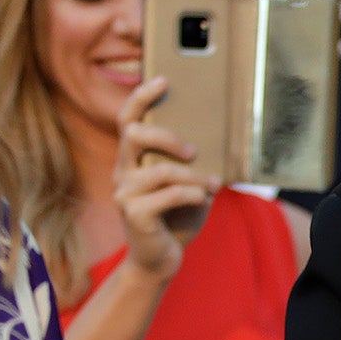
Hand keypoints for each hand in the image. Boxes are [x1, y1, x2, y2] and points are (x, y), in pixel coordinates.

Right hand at [114, 77, 219, 281]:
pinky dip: (193, 194)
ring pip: (161, 170)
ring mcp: (124, 193)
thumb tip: (218, 141)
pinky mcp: (133, 214)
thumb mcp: (187, 185)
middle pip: (134, 134)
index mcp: (132, 160)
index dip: (140, 97)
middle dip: (167, 136)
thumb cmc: (176, 217)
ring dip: (194, 176)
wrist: (160, 260)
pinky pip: (169, 195)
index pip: (127, 120)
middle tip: (193, 150)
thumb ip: (192, 164)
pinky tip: (204, 199)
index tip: (161, 79)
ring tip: (213, 184)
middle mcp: (122, 172)